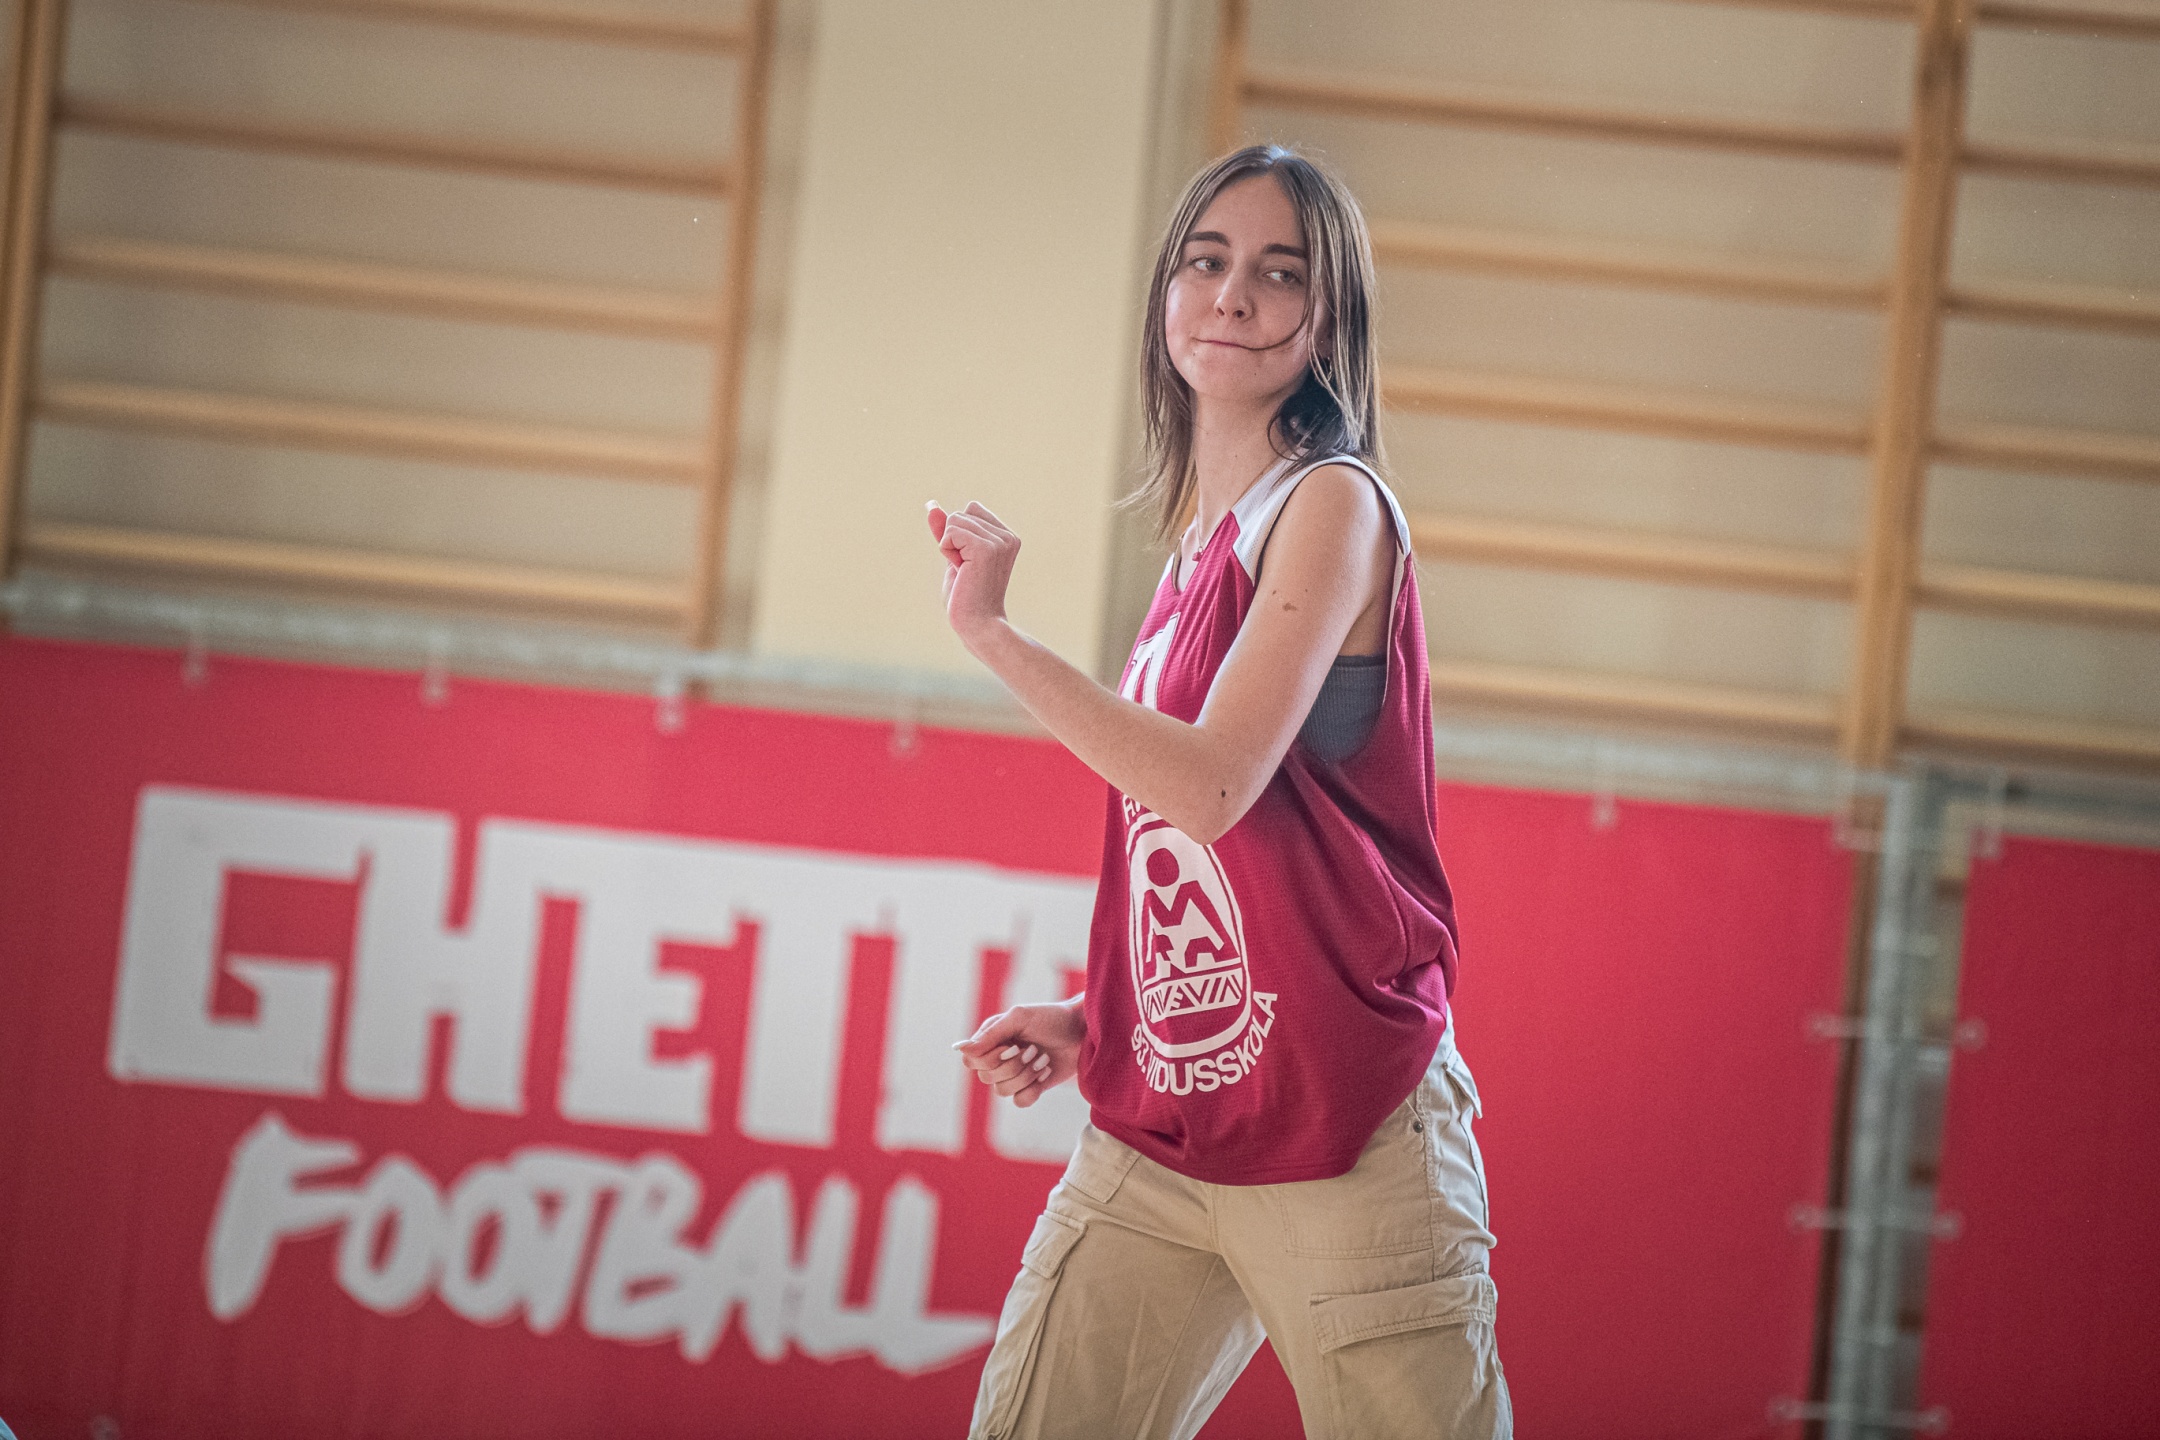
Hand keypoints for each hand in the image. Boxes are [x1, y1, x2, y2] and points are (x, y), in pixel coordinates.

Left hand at [926, 500, 1019, 646]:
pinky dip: (947, 550)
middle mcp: (1007, 537)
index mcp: (1006, 536)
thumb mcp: (954, 555)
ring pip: (954, 521)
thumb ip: (947, 530)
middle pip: (961, 513)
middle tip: (966, 570)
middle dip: (952, 540)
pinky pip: (951, 532)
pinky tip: (960, 569)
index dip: (958, 533)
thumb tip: (931, 506)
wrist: (977, 624)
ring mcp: (999, 542)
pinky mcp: (986, 549)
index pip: (971, 509)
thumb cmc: (966, 596)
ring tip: (965, 572)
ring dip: (949, 546)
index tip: (968, 561)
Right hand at [952, 998, 1084, 1108]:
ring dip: (1026, 1075)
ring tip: (1042, 1059)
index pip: (971, 1060)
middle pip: (986, 1078)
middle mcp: (999, 1058)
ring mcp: (1015, 1074)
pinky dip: (1034, 1089)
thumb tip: (962, 1050)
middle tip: (1032, 1049)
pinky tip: (1046, 1072)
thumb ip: (991, 1034)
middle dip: (1013, 1065)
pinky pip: (1020, 1101)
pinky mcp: (1031, 1087)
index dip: (988, 1059)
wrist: (1083, 1031)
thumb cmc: (1052, 1018)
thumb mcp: (1020, 1017)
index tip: (1010, 1046)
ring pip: (1002, 1091)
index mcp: (991, 1039)